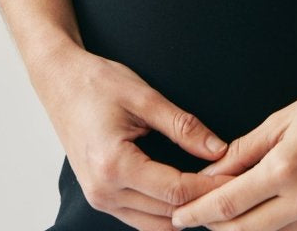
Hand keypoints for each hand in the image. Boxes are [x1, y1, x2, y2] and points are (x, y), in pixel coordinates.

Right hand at [31, 40, 233, 229]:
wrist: (59, 81)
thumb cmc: (96, 83)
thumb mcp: (144, 97)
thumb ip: (182, 125)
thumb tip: (218, 149)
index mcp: (114, 166)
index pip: (176, 191)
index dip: (210, 187)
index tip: (237, 178)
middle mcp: (104, 192)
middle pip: (166, 215)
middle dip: (202, 203)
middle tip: (235, 188)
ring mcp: (99, 198)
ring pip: (153, 224)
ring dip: (184, 213)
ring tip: (215, 192)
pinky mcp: (100, 196)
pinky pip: (139, 217)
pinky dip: (165, 211)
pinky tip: (186, 194)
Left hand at [168, 69, 296, 230]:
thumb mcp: (286, 117)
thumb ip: (247, 148)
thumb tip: (214, 171)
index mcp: (285, 168)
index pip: (228, 205)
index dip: (199, 215)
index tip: (179, 219)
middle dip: (218, 229)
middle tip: (197, 221)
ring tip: (234, 219)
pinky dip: (285, 230)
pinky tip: (274, 217)